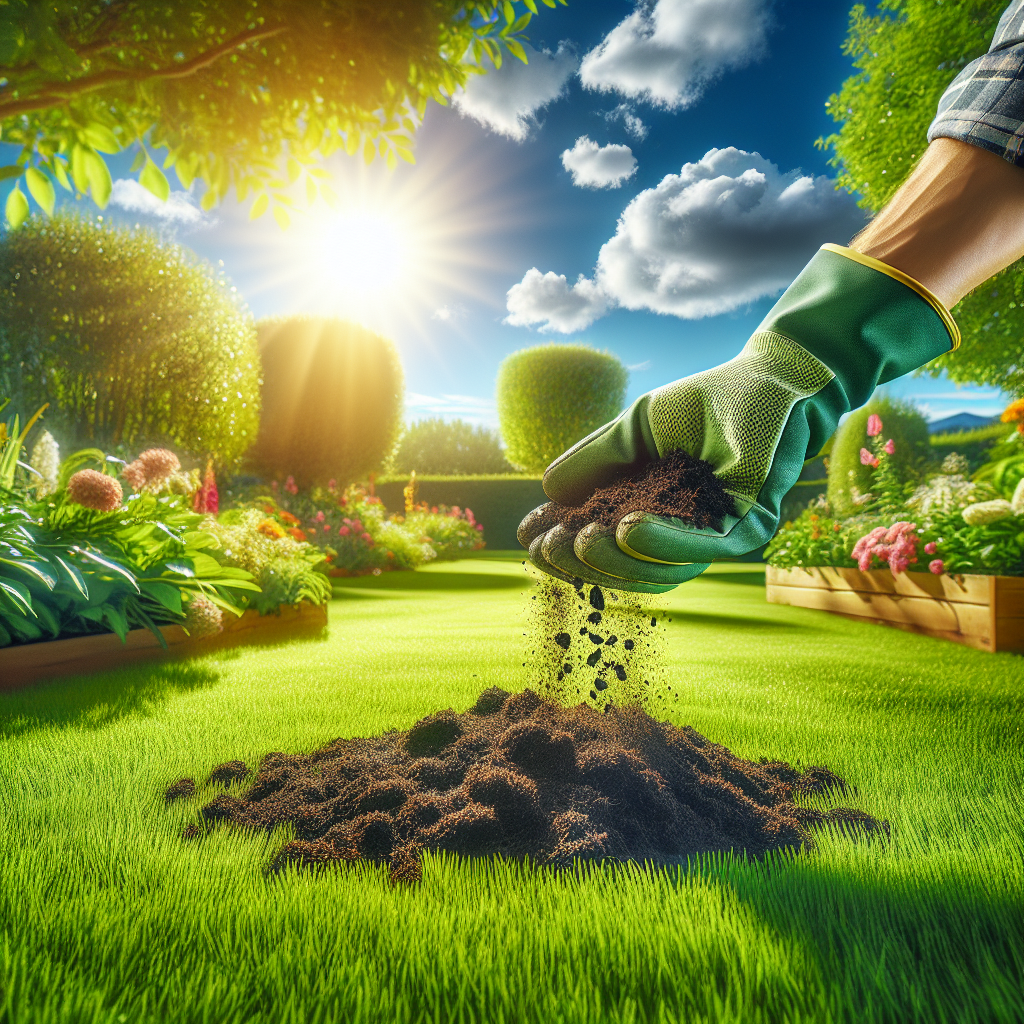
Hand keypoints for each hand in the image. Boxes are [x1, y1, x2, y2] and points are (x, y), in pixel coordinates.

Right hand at [519, 244, 958, 591]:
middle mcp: (683, 533)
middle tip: (549, 547)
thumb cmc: (705, 401)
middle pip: (627, 569)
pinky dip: (662, 544)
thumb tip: (546, 493)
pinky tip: (625, 530)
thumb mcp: (634, 429)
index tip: (527, 540)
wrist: (769, 379)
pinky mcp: (748, 528)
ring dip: (616, 560)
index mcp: (652, 514)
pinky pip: (702, 549)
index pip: (603, 544)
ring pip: (661, 571)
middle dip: (582, 564)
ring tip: (581, 540)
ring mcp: (715, 536)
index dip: (564, 548)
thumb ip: (595, 459)